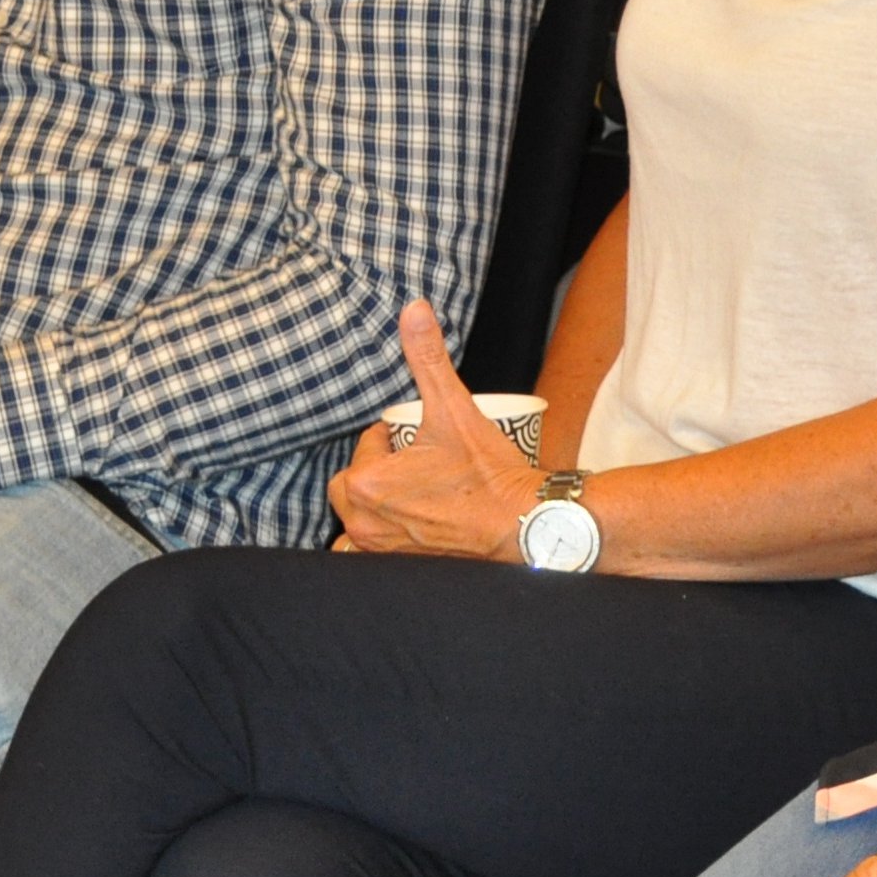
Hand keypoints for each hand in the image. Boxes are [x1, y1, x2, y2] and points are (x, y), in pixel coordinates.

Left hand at [325, 298, 533, 558]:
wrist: (522, 525)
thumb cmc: (489, 474)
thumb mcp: (455, 408)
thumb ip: (428, 357)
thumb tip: (413, 308)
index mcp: (367, 481)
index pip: (368, 445)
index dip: (393, 437)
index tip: (421, 439)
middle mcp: (364, 521)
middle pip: (354, 482)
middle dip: (378, 468)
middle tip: (416, 462)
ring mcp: (380, 549)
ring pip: (356, 519)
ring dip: (371, 506)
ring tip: (409, 495)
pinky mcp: (397, 568)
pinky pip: (365, 554)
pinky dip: (376, 542)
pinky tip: (406, 527)